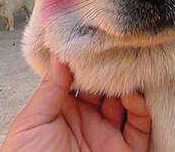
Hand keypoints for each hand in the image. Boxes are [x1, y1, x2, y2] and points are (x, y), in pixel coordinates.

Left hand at [1, 54, 150, 151]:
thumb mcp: (31, 123)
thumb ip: (50, 89)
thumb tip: (60, 53)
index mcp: (61, 110)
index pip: (80, 78)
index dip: (88, 60)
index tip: (96, 39)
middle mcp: (87, 120)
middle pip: (107, 87)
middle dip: (114, 69)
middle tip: (119, 50)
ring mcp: (107, 135)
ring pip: (127, 102)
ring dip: (131, 85)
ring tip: (129, 71)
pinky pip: (141, 126)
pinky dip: (143, 109)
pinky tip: (135, 96)